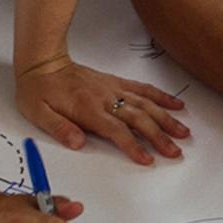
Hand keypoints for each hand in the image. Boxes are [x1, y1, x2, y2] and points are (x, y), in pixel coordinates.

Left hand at [16, 57, 189, 166]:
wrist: (42, 63)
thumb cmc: (38, 90)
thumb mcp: (38, 113)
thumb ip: (59, 128)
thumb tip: (77, 143)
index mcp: (87, 109)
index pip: (116, 130)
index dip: (133, 145)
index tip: (147, 159)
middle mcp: (104, 98)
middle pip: (138, 118)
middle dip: (159, 136)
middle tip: (174, 152)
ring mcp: (113, 89)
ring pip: (146, 104)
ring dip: (166, 119)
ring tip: (184, 132)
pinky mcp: (116, 83)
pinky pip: (143, 89)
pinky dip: (162, 97)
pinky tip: (176, 105)